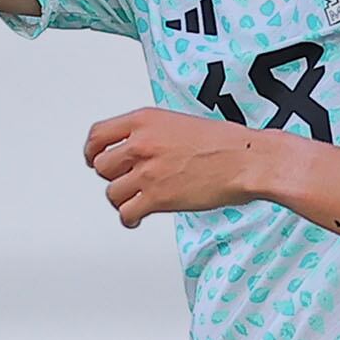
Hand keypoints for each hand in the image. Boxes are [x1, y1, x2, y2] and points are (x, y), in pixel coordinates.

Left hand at [85, 108, 282, 224]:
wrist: (247, 160)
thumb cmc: (223, 143)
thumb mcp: (178, 123)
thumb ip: (151, 133)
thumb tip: (134, 148)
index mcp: (144, 120)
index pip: (98, 134)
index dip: (92, 150)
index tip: (94, 159)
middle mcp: (141, 143)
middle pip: (102, 166)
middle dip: (112, 176)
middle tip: (123, 182)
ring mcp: (147, 171)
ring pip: (111, 192)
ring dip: (122, 200)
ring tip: (135, 202)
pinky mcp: (157, 197)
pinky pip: (126, 213)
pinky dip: (129, 219)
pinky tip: (137, 218)